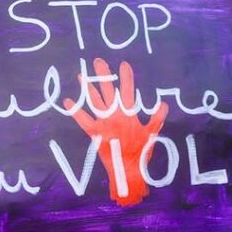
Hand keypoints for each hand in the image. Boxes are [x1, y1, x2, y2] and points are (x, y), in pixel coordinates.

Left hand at [63, 58, 168, 206]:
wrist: (127, 170)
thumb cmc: (141, 152)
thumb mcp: (152, 133)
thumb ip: (157, 118)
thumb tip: (163, 104)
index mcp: (129, 115)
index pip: (129, 91)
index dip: (127, 78)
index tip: (124, 64)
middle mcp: (115, 116)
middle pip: (108, 91)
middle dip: (103, 76)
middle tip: (98, 62)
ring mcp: (103, 124)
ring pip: (94, 102)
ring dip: (88, 88)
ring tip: (82, 75)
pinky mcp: (94, 133)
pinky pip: (82, 120)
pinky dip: (75, 111)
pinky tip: (68, 101)